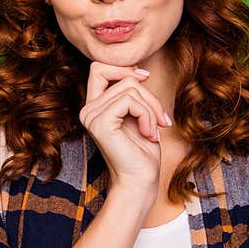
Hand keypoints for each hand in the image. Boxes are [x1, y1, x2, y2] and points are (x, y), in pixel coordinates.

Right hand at [78, 61, 172, 200]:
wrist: (141, 180)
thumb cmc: (142, 151)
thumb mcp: (139, 113)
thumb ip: (132, 92)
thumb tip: (139, 71)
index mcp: (94, 106)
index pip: (99, 67)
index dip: (123, 68)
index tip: (144, 78)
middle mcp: (87, 110)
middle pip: (123, 78)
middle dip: (148, 94)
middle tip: (161, 118)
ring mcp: (91, 116)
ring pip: (131, 88)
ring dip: (151, 109)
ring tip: (155, 130)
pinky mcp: (100, 123)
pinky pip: (131, 101)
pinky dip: (148, 115)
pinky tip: (150, 134)